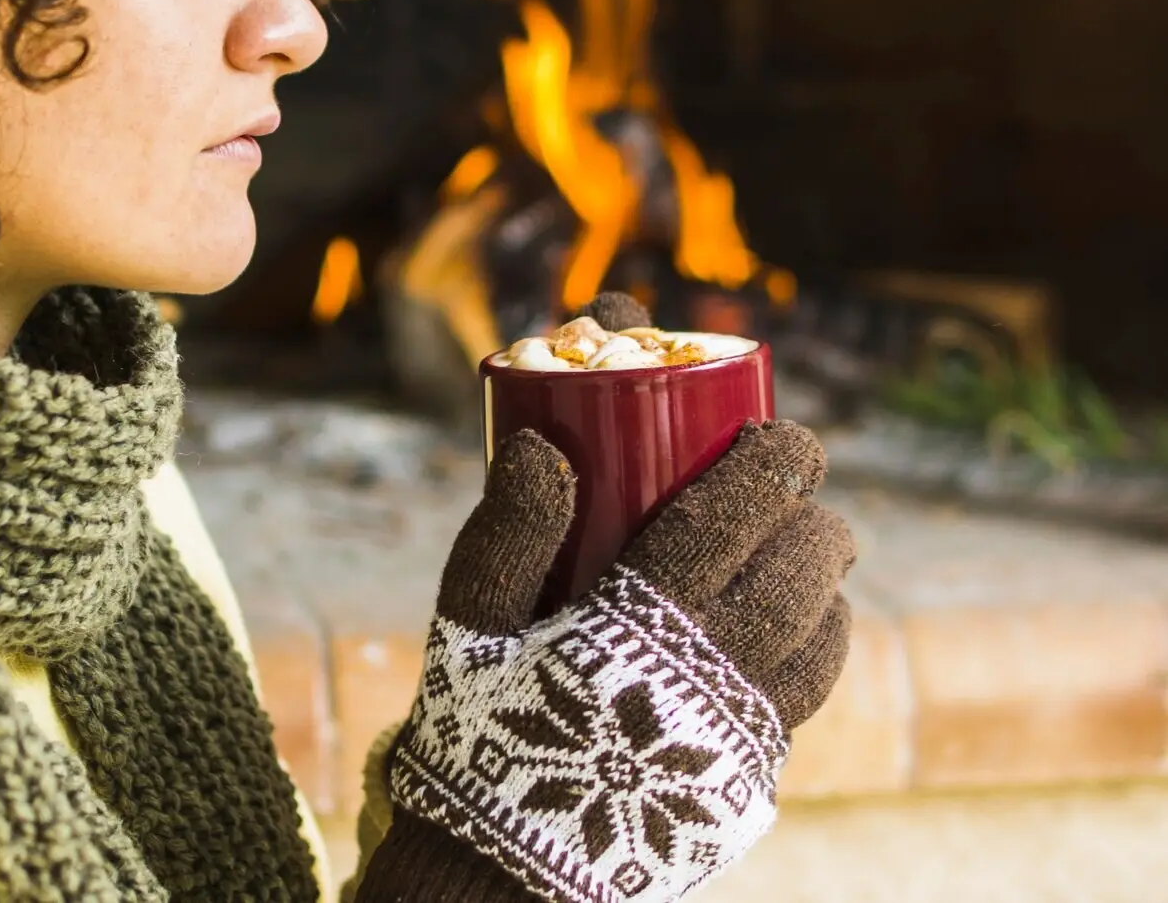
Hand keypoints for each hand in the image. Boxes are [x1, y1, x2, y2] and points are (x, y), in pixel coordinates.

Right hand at [358, 418, 853, 902]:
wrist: (498, 877)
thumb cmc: (476, 729)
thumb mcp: (468, 623)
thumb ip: (506, 532)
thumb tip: (540, 444)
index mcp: (639, 626)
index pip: (733, 520)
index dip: (774, 463)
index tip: (783, 432)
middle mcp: (709, 677)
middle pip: (801, 571)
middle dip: (812, 516)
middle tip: (793, 487)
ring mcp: (739, 736)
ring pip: (823, 635)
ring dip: (823, 580)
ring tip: (799, 551)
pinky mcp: (749, 782)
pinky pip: (810, 695)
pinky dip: (818, 644)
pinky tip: (791, 627)